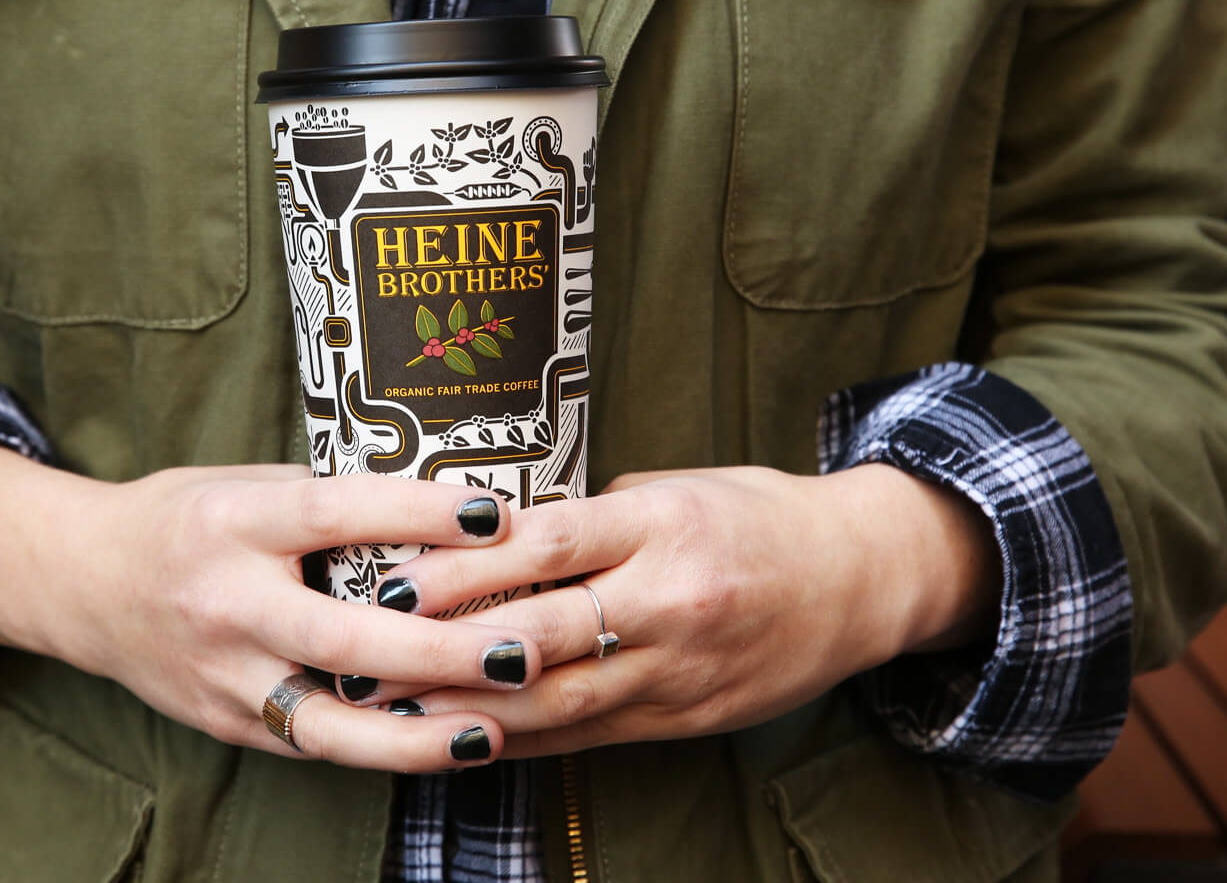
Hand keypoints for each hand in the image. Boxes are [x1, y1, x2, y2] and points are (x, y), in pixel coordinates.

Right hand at [0, 447, 545, 771]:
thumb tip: (441, 506)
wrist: (81, 582)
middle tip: (521, 650)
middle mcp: (225, 603)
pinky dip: (378, 748)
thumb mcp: (246, 485)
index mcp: (232, 522)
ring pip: (327, 720)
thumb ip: (329, 501)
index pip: (334, 513)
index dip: (417, 514)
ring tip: (493, 730)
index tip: (494, 514)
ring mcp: (223, 674)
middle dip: (440, 650)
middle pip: (341, 636)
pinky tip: (440, 745)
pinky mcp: (226, 722)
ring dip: (417, 734)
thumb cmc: (184, 521)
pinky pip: (312, 743)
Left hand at [366, 464, 998, 756]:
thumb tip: (493, 532)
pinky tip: (465, 737)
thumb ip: (591, 515)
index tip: (392, 575)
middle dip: (444, 649)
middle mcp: (670, 601)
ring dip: (469, 708)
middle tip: (365, 652)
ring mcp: (679, 670)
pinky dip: (524, 739)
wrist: (862, 579)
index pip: (543, 547)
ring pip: (559, 701)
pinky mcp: (686, 718)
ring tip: (394, 709)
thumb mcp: (677, 488)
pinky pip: (590, 735)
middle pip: (539, 634)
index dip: (462, 569)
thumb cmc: (758, 517)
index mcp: (662, 525)